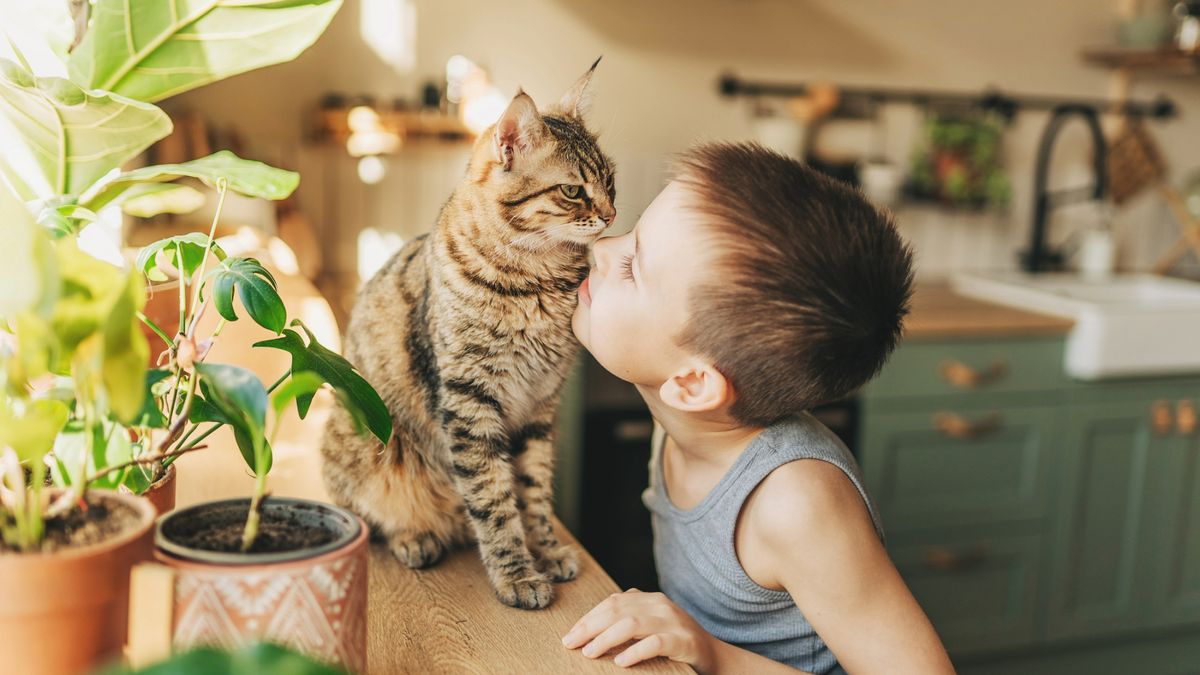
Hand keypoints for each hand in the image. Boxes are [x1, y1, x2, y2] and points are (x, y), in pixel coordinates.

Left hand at [562, 589, 715, 669]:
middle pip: (617, 610)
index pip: (612, 603)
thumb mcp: (651, 627)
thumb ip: (628, 622)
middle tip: (571, 644)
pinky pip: (656, 643)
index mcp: (649, 599)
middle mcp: (660, 605)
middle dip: (590, 627)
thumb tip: (588, 634)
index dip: (588, 618)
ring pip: (632, 624)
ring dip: (606, 638)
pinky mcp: (684, 640)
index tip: (570, 635)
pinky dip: (635, 651)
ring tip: (590, 652)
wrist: (715, 658)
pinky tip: (620, 662)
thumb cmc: (676, 645)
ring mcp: (673, 621)